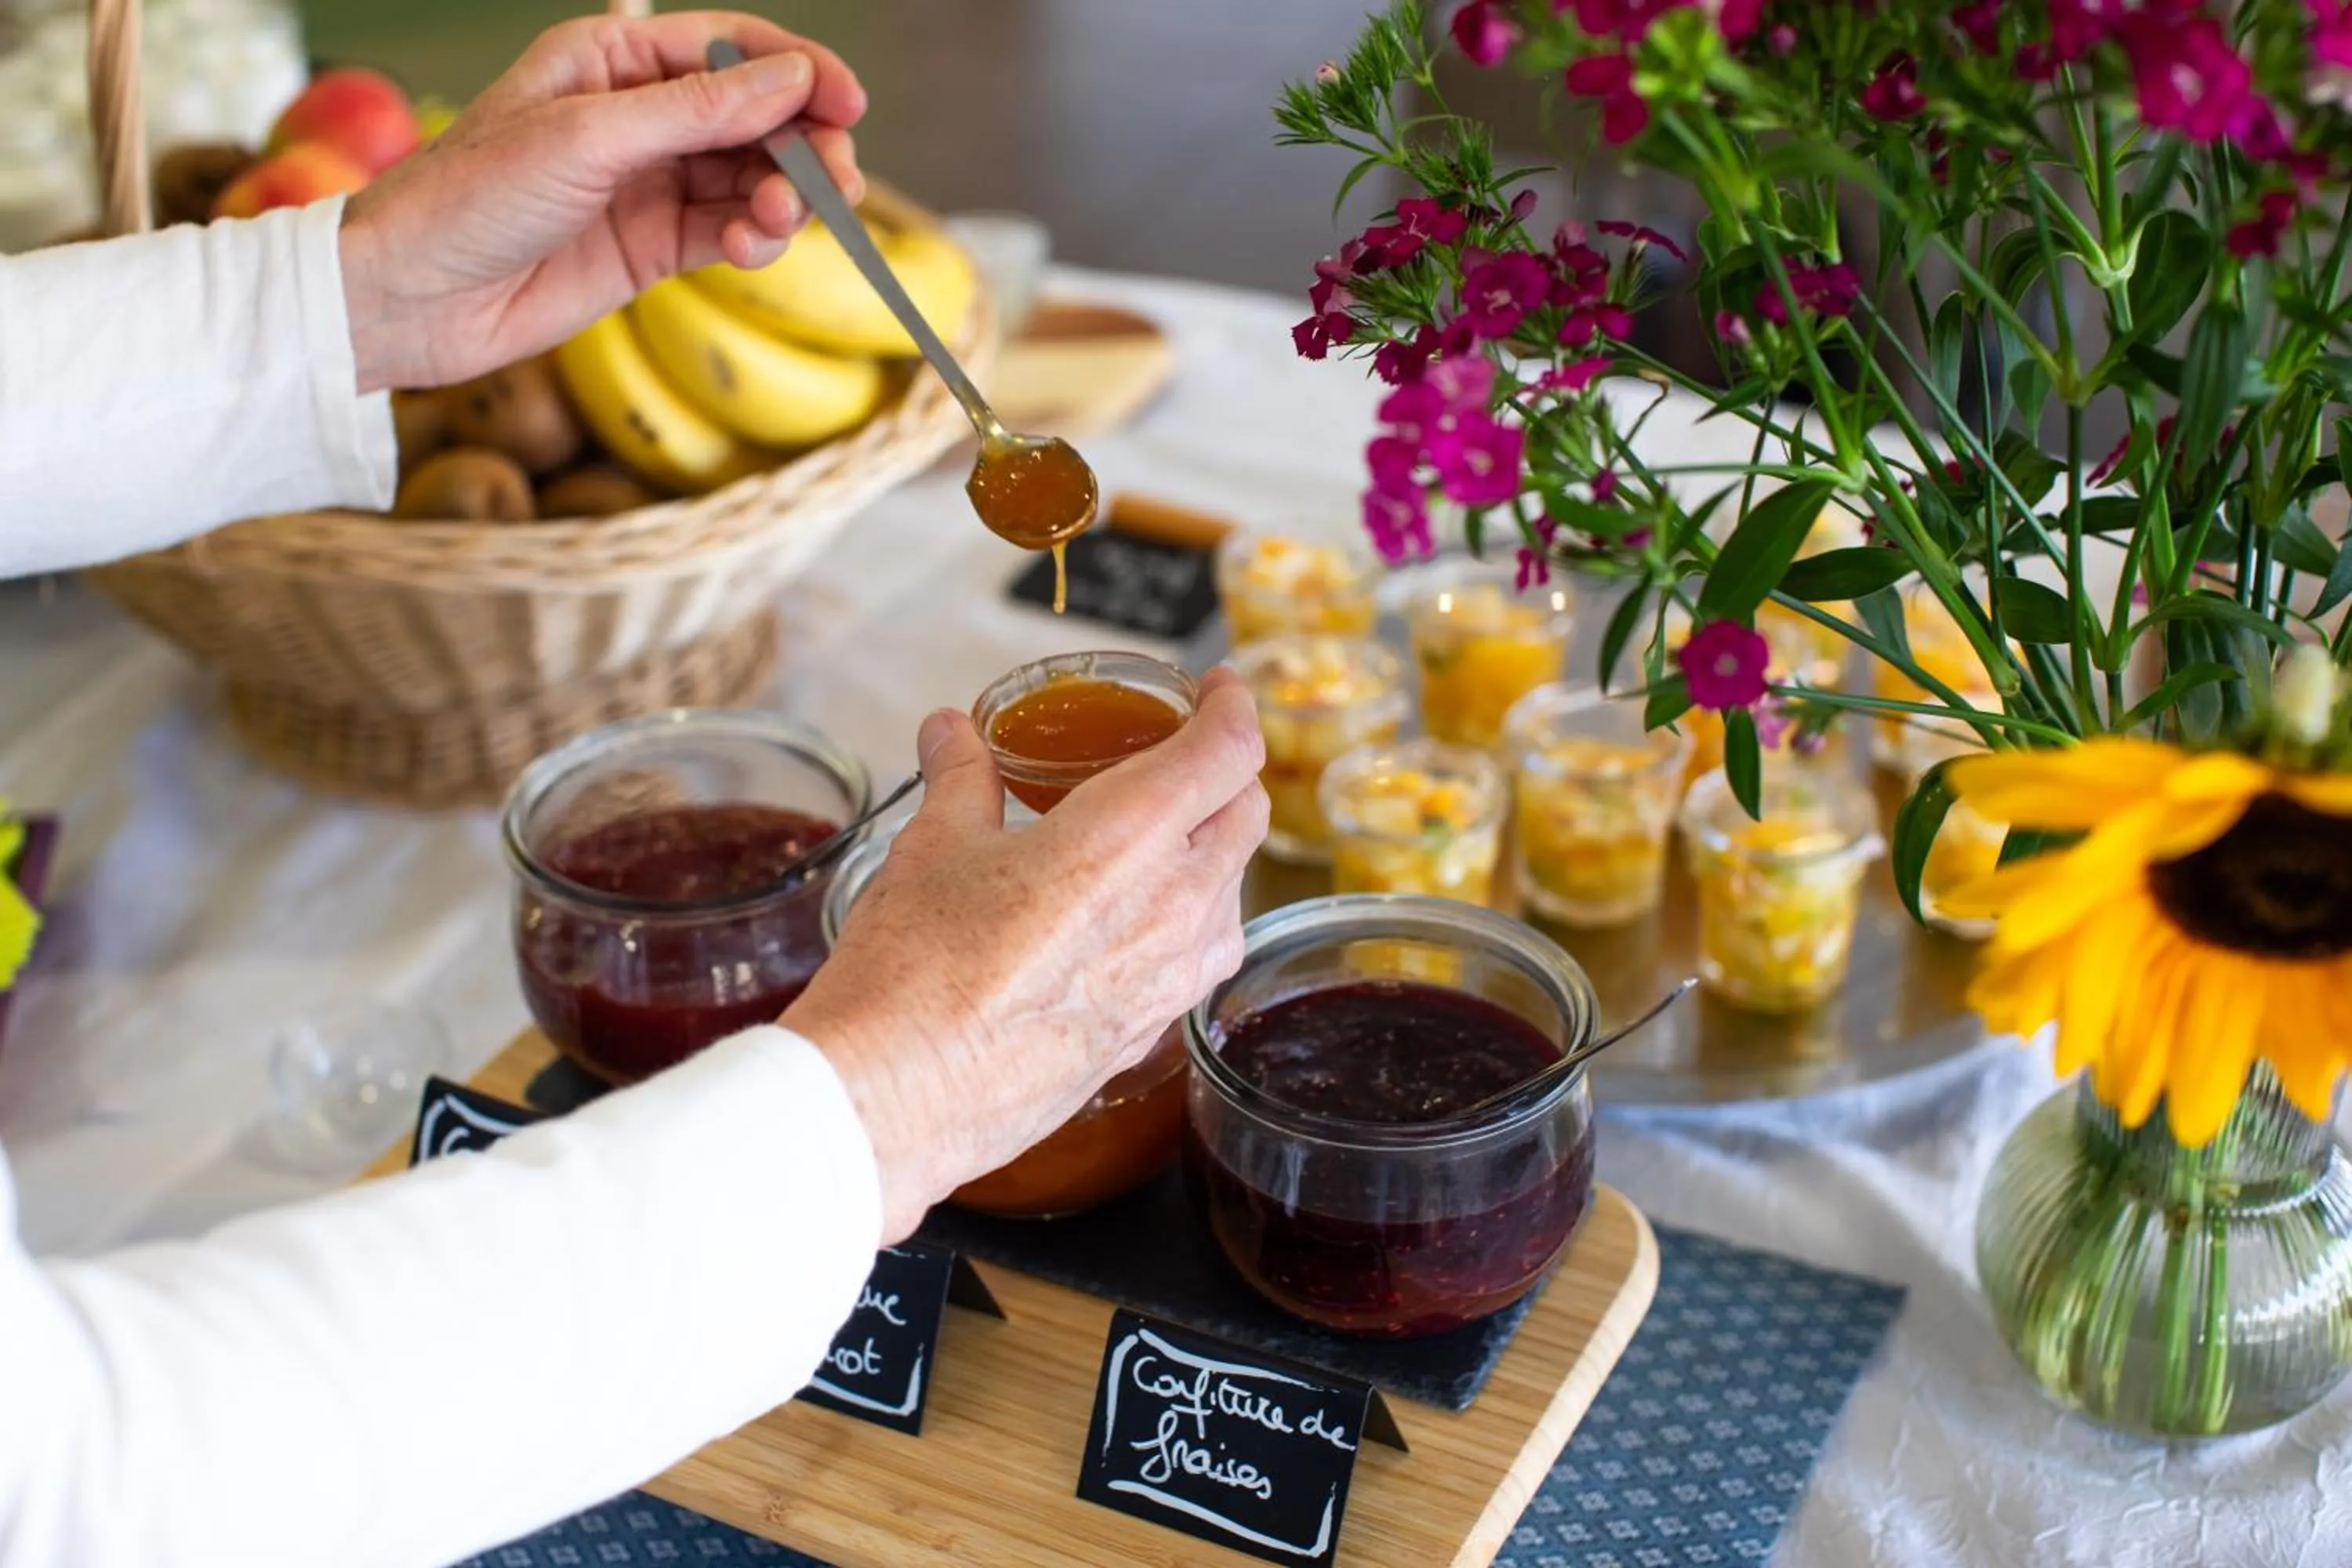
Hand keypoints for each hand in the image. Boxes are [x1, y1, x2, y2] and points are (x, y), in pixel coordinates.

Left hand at [336, 11, 866, 392]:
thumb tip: (792, 80)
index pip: (732, 49)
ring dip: (783, 199)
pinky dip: (754, 240)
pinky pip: (729, 232)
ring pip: (752, 178)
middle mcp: (638, 115)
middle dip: (803, 145)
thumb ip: (696, 112)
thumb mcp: (588, 138)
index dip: (800, 72)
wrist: (412, 296)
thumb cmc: (471, 196)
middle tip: (832, 183)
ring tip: (777, 223)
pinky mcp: (652, 246)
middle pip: (757, 116)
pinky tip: (750, 249)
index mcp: (613, 60)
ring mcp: (649, 183)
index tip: (851, 104)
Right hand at [787, 668, 1269, 1240]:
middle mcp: (1173, 904)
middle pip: (1247, 817)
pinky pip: (1201, 960)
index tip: (1218, 689)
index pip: (1228, 751)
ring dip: (1212, 853)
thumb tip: (950, 732)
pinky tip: (1137, 922)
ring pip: (1234, 894)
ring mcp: (1171, 978)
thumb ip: (962, 778)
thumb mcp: (933, 846)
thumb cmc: (913, 968)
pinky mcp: (1151, 1033)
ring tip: (1159, 839)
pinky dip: (1189, 922)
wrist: (894, 1096)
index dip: (1233, 707)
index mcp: (1129, 837)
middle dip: (1226, 774)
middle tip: (1184, 755)